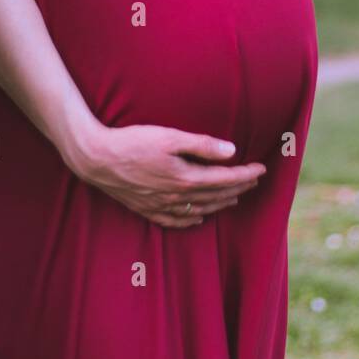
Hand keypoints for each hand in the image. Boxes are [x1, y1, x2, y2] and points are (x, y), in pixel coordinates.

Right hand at [66, 123, 267, 227]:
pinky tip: (199, 218)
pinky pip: (176, 221)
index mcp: (186, 178)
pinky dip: (192, 220)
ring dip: (221, 203)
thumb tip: (231, 151)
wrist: (97, 159)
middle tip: (254, 181)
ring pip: (200, 209)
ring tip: (235, 197)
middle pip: (216, 195)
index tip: (262, 169)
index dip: (245, 174)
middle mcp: (177, 197)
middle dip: (238, 188)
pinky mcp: (147, 209)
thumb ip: (201, 145)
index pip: (225, 178)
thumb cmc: (133, 142)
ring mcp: (162, 206)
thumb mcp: (169, 137)